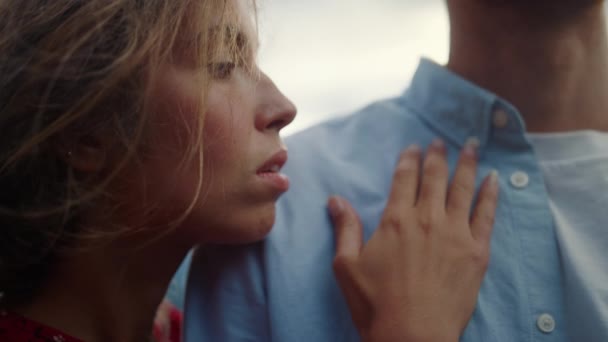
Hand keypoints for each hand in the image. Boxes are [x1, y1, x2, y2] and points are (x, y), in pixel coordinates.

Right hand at [328, 140, 498, 341]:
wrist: (413, 335)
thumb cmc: (375, 304)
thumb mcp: (346, 265)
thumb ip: (345, 228)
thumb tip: (335, 199)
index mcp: (396, 220)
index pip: (404, 179)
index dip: (410, 159)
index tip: (414, 147)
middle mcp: (427, 219)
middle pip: (435, 178)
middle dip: (438, 156)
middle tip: (442, 141)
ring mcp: (455, 234)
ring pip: (463, 189)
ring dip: (468, 164)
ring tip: (473, 146)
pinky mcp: (476, 252)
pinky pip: (486, 215)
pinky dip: (491, 194)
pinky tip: (495, 179)